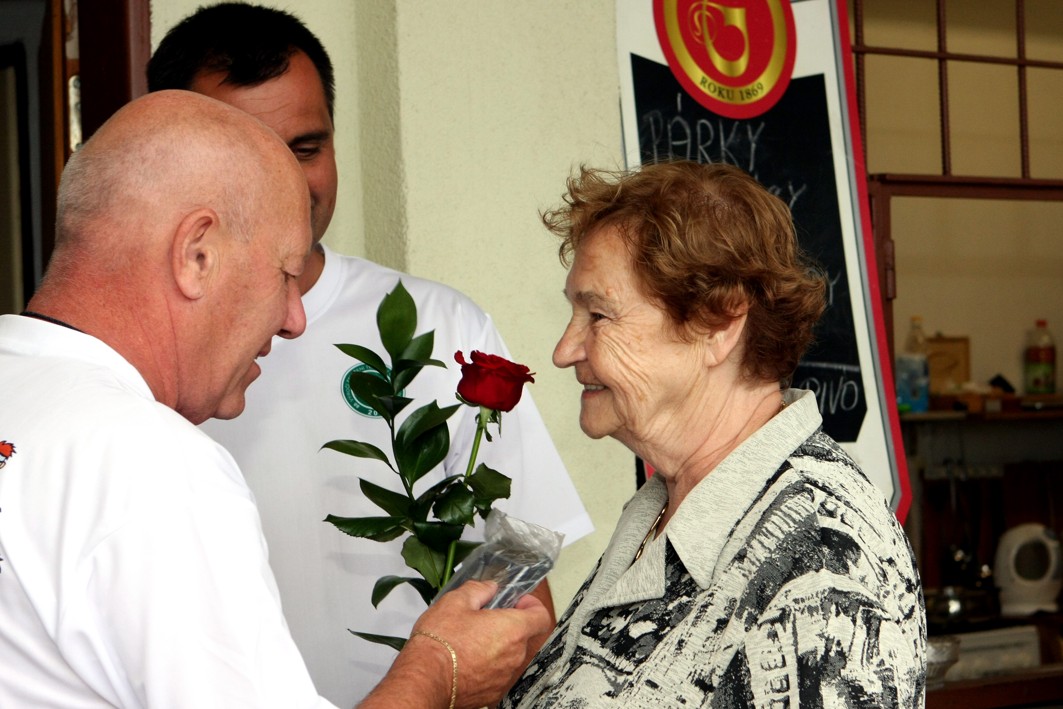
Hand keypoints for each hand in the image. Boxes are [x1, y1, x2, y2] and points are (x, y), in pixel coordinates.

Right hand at [359, 580, 549, 708]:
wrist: (425, 678)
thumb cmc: (441, 641)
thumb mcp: (456, 601)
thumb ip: (478, 590)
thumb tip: (489, 587)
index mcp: (513, 629)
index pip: (541, 616)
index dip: (531, 605)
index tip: (518, 602)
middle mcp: (514, 655)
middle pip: (525, 636)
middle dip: (510, 625)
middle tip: (487, 617)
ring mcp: (504, 677)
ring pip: (510, 656)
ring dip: (498, 646)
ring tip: (473, 639)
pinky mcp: (492, 692)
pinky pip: (497, 673)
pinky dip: (488, 665)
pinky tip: (468, 658)